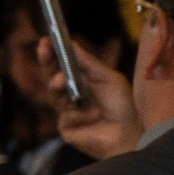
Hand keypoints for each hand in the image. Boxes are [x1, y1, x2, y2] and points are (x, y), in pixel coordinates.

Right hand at [42, 38, 140, 160]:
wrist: (129, 134)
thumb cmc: (122, 106)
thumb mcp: (109, 78)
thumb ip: (89, 62)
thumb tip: (71, 44)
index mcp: (81, 81)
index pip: (62, 64)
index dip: (52, 52)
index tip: (46, 40)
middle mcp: (71, 95)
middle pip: (51, 76)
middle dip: (46, 62)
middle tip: (43, 50)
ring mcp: (67, 112)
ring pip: (54, 95)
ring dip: (57, 85)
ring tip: (62, 80)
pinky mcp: (66, 129)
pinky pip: (65, 117)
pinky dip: (80, 114)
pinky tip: (95, 115)